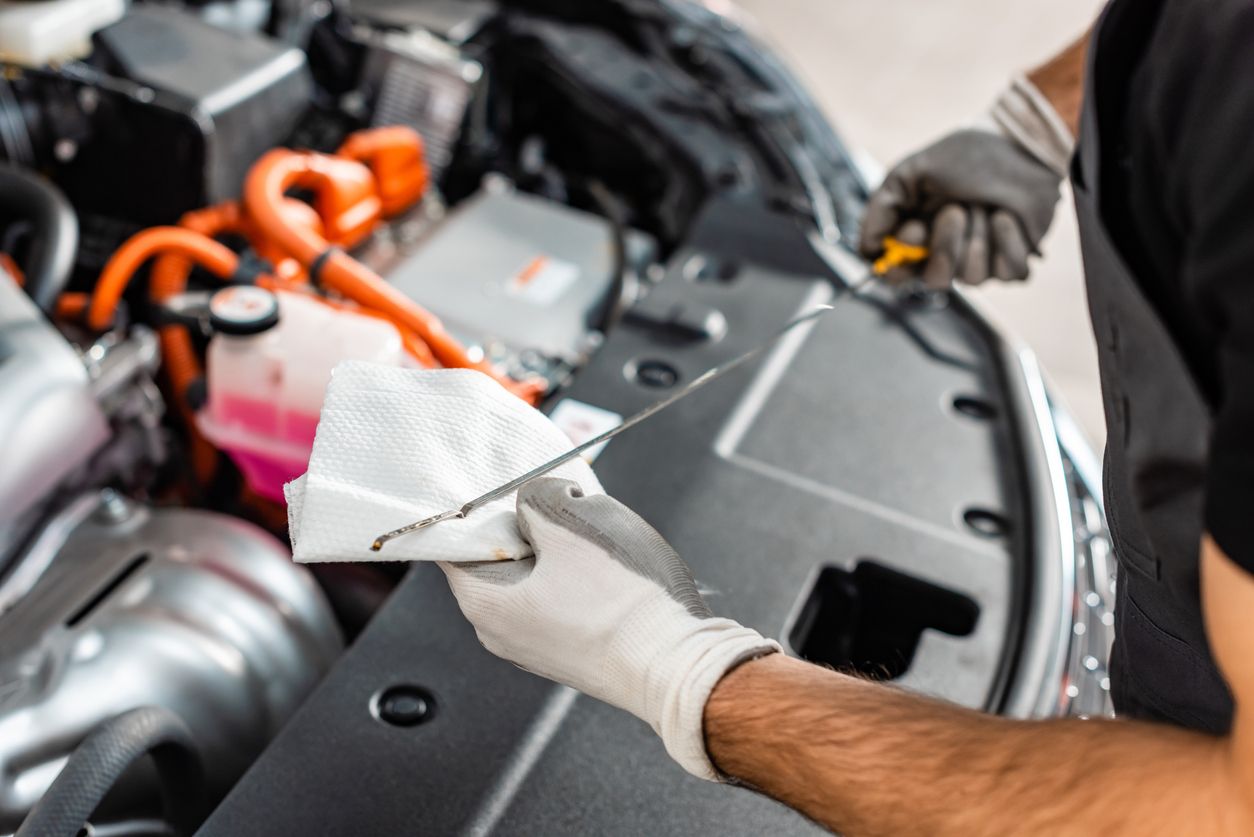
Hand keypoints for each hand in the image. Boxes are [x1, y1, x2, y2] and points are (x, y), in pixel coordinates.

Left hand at [440, 478, 778, 779]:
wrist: (676, 666)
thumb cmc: (624, 602)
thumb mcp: (573, 520)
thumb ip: (536, 496)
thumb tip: (532, 500)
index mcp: (483, 602)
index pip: (453, 541)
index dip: (475, 504)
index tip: (499, 483)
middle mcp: (499, 633)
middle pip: (498, 556)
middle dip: (527, 523)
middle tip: (558, 499)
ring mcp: (536, 647)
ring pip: (535, 576)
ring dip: (559, 548)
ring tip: (593, 534)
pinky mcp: (572, 652)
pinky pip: (561, 599)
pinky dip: (577, 576)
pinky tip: (609, 568)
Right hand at [860, 77, 1073, 287]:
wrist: (1018, 143)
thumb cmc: (964, 155)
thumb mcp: (910, 173)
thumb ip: (881, 209)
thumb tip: (867, 251)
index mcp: (916, 238)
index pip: (896, 275)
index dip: (902, 262)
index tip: (914, 230)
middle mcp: (944, 254)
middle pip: (934, 280)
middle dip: (946, 244)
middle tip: (955, 209)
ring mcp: (979, 262)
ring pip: (971, 277)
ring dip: (979, 235)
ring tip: (986, 204)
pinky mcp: (1012, 262)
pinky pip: (1008, 273)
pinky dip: (1008, 241)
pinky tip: (1007, 216)